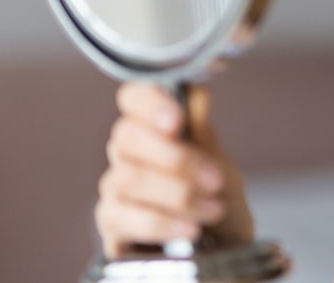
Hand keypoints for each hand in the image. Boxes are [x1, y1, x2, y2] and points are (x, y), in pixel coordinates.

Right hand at [94, 82, 253, 257]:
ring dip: (179, 195)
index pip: (134, 97)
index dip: (150, 103)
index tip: (177, 121)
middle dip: (177, 159)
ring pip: (130, 179)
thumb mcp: (219, 161)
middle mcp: (127, 152)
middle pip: (128, 138)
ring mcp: (115, 186)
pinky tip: (190, 228)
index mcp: (154, 125)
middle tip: (216, 179)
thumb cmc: (215, 194)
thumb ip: (202, 130)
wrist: (221, 241)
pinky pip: (124, 217)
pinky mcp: (111, 222)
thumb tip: (198, 92)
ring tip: (214, 209)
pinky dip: (162, 223)